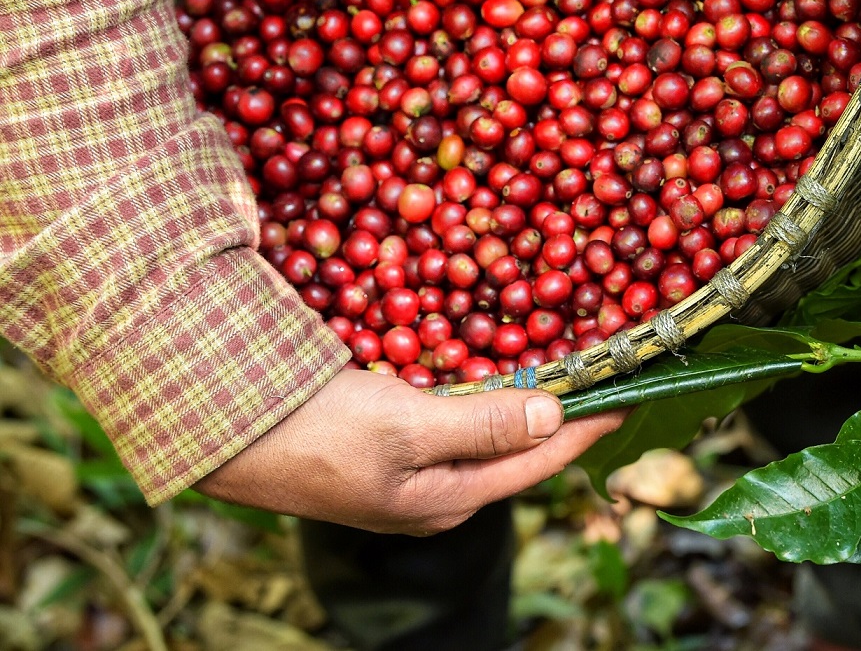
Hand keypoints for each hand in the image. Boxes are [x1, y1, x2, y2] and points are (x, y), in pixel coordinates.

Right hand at [197, 369, 624, 533]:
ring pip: (486, 431)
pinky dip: (481, 392)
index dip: (590, 425)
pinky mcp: (385, 443)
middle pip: (519, 451)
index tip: (634, 393)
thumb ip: (483, 425)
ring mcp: (410, 471)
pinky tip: (494, 366)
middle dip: (564, 413)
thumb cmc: (313, 433)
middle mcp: (437, 493)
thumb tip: (555, 416)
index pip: (541, 460)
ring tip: (568, 365)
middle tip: (607, 373)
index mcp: (448, 500)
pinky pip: (452, 416)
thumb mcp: (405, 428)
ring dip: (525, 400)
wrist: (219, 430)